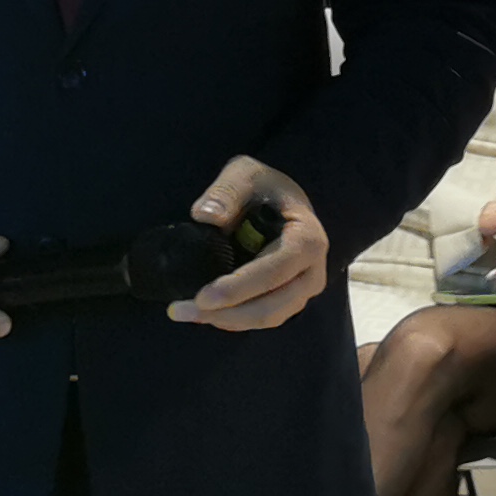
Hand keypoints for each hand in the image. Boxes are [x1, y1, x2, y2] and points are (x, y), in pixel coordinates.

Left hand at [175, 157, 331, 332]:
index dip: (238, 288)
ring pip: (267, 318)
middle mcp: (313, 270)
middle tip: (182, 309)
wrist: (279, 199)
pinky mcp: (291, 299)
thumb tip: (205, 216)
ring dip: (226, 320)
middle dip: (226, 313)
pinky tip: (203, 312)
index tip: (202, 297)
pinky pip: (263, 318)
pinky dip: (233, 319)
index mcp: (308, 239)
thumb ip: (226, 192)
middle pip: (272, 306)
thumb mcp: (244, 174)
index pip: (274, 272)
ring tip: (185, 312)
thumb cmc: (263, 187)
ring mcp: (304, 289)